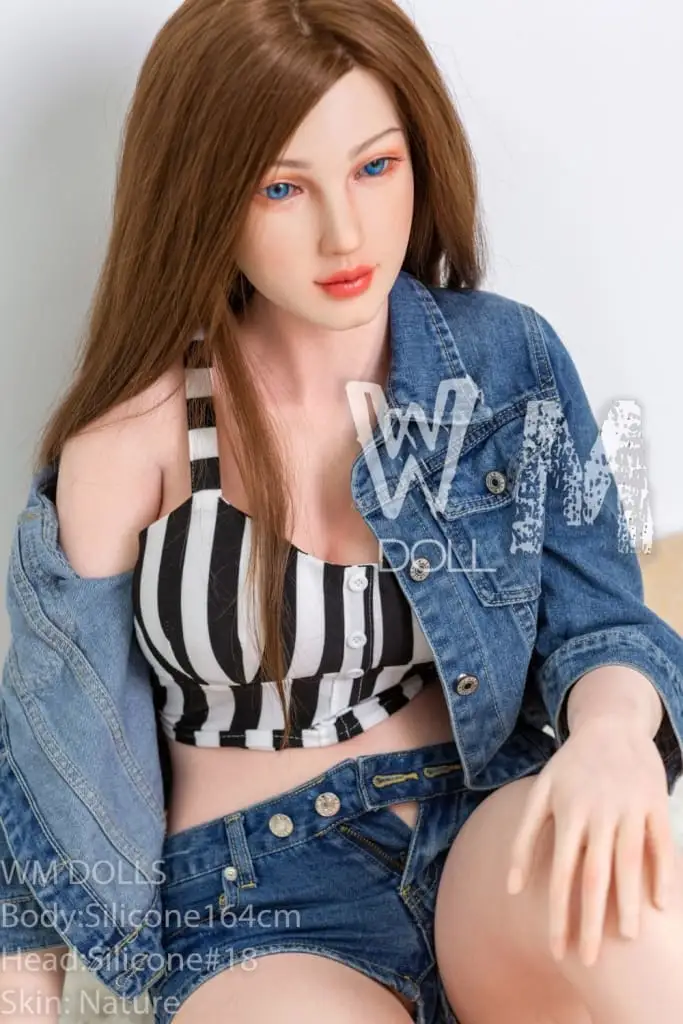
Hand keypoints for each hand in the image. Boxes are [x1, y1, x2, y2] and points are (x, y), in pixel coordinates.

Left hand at [505, 718, 675, 966]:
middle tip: (590, 959)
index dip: (559, 913)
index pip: (560, 873)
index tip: (558, 949)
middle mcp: (597, 812)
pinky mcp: (654, 802)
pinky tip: (662, 904)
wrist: (609, 724)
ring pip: (630, 862)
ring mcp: (628, 806)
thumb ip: (524, 838)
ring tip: (628, 938)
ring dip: (629, 902)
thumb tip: (511, 888)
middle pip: (594, 875)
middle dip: (592, 920)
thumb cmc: (570, 767)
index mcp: (566, 812)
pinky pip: (661, 844)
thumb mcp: (541, 793)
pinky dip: (664, 873)